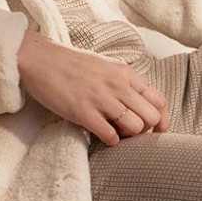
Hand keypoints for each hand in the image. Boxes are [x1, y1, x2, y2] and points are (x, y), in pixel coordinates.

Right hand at [16, 30, 170, 145]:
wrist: (40, 59)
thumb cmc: (72, 64)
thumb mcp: (106, 66)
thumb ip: (124, 82)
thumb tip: (141, 104)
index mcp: (125, 72)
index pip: (159, 100)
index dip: (161, 119)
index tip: (155, 128)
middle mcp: (117, 84)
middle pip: (151, 117)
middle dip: (145, 129)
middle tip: (131, 131)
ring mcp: (101, 98)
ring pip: (135, 127)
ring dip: (128, 136)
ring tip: (115, 131)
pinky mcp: (83, 112)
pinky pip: (110, 136)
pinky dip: (110, 140)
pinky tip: (102, 134)